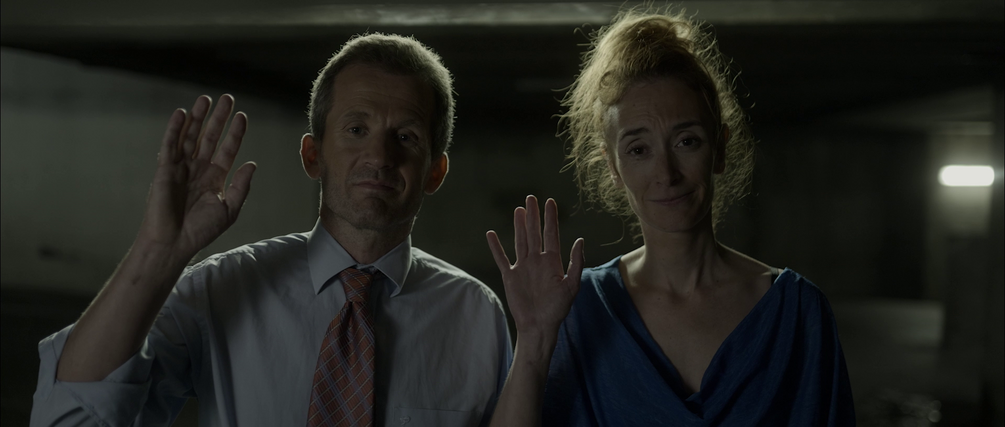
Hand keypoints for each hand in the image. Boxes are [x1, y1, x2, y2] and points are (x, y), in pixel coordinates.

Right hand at [137, 95, 255, 259]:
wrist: (174, 243)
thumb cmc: (201, 230)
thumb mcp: (229, 209)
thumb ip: (241, 186)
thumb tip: (252, 164)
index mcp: (215, 178)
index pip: (227, 149)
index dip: (235, 133)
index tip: (242, 116)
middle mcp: (198, 169)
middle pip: (210, 137)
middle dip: (218, 118)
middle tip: (227, 98)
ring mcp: (181, 168)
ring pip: (190, 136)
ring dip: (198, 117)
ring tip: (206, 99)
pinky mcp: (164, 170)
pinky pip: (170, 145)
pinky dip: (174, 128)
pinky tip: (181, 113)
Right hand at [486, 196, 583, 337]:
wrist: (539, 326)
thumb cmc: (558, 309)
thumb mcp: (572, 285)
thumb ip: (576, 263)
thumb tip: (580, 240)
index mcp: (552, 261)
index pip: (551, 234)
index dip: (550, 218)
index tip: (550, 202)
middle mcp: (537, 261)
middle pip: (534, 233)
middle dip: (533, 216)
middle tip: (531, 197)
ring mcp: (523, 267)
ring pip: (520, 241)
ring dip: (518, 226)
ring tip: (518, 209)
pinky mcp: (510, 276)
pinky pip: (501, 259)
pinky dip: (496, 247)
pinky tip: (491, 234)